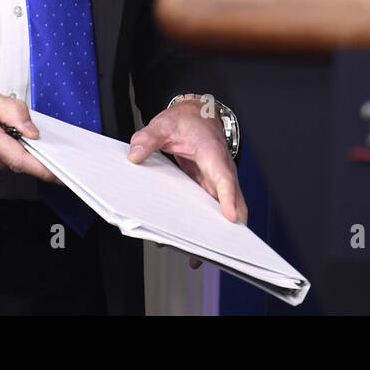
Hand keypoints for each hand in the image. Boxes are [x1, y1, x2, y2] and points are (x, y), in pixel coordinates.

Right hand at [0, 84, 59, 183]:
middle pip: (17, 161)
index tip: (60, 175)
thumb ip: (13, 111)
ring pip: (7, 163)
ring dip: (10, 149)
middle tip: (16, 128)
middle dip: (25, 147)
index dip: (44, 169)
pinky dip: (0, 154)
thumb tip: (31, 130)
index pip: (21, 161)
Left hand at [127, 97, 246, 269]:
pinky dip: (205, 226)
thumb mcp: (163, 124)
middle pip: (234, 203)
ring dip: (216, 233)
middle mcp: (221, 170)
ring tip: (196, 256)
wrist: (198, 114)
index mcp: (212, 153)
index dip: (228, 198)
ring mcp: (217, 182)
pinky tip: (187, 242)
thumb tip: (134, 155)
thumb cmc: (186, 120)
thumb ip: (148, 138)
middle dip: (228, 229)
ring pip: (225, 212)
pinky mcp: (210, 188)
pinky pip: (212, 210)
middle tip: (214, 249)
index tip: (230, 218)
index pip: (224, 177)